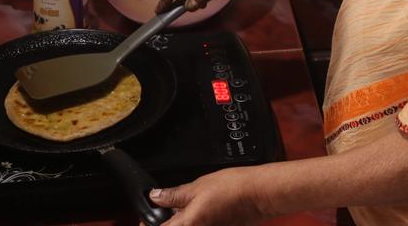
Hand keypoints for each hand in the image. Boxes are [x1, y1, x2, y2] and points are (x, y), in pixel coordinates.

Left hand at [149, 167, 270, 225]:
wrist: (260, 194)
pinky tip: (199, 210)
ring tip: (183, 207)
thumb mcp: (197, 186)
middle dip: (166, 222)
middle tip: (164, 209)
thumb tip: (156, 196)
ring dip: (181, 221)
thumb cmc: (234, 189)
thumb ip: (173, 194)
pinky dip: (195, 221)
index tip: (146, 217)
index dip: (148, 223)